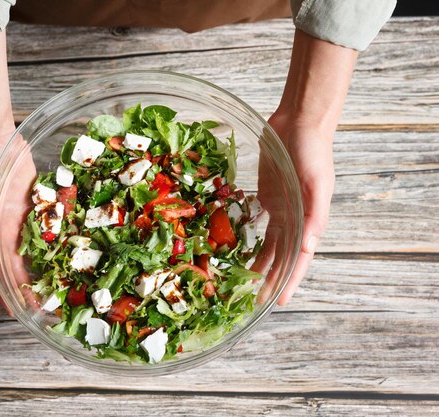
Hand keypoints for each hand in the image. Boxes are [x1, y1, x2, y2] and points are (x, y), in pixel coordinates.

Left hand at [253, 29, 355, 305]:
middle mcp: (293, 219)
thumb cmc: (313, 151)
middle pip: (279, 256)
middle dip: (268, 277)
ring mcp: (278, 208)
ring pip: (266, 243)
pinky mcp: (265, 195)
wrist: (299, 123)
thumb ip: (316, 214)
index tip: (276, 301)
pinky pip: (255, 221)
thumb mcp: (318, 182)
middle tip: (251, 299)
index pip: (298, 259)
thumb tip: (310, 246)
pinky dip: (247, 236)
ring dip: (256, 261)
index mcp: (308, 221)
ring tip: (240, 280)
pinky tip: (233, 248)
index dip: (288, 280)